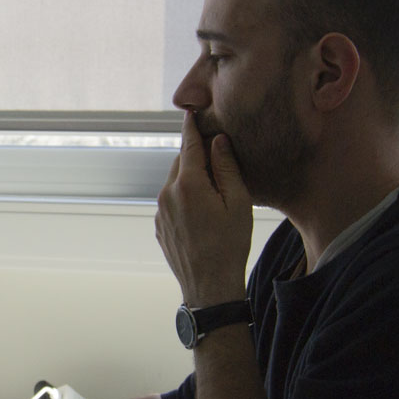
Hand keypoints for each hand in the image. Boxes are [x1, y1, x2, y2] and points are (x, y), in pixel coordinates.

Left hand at [155, 111, 252, 305]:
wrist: (209, 286)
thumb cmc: (230, 245)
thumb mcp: (238, 203)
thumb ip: (226, 167)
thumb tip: (217, 141)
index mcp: (188, 184)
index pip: (188, 144)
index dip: (192, 127)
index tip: (191, 113)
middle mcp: (167, 194)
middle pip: (181, 162)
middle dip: (197, 157)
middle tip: (218, 159)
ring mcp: (160, 211)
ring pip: (175, 182)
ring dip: (191, 179)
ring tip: (214, 193)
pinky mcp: (159, 225)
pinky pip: (171, 201)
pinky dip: (184, 198)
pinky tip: (203, 213)